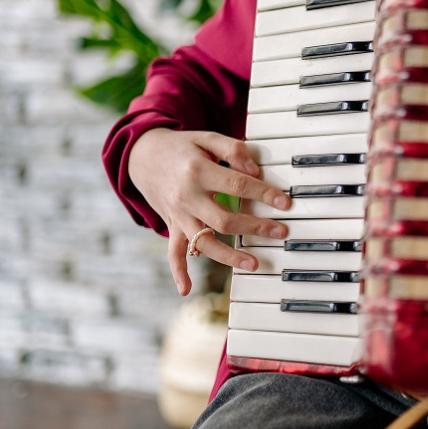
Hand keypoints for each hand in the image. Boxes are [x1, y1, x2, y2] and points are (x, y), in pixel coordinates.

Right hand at [129, 128, 290, 295]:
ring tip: (253, 264)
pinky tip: (186, 289)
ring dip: (228, 256)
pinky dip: (178, 271)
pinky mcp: (172, 225)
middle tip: (281, 232)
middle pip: (224, 219)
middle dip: (255, 228)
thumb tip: (255, 170)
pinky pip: (173, 252)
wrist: (142, 155)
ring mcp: (178, 215)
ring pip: (204, 241)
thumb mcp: (207, 138)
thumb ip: (233, 149)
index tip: (285, 203)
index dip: (263, 194)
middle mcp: (186, 197)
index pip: (237, 186)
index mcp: (198, 171)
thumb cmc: (183, 147)